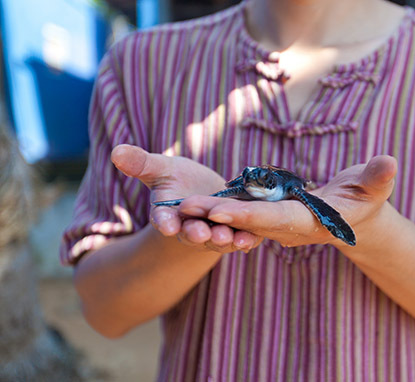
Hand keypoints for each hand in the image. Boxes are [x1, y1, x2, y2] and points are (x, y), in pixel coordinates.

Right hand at [110, 144, 261, 251]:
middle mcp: (189, 229)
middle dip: (195, 233)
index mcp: (168, 215)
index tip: (165, 224)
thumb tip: (116, 151)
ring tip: (226, 236)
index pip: (163, 219)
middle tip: (200, 232)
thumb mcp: (162, 169)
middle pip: (191, 233)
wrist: (207, 193)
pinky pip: (239, 239)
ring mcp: (212, 234)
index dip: (164, 221)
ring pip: (216, 239)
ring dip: (221, 239)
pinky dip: (245, 241)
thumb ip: (142, 163)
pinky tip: (251, 240)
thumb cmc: (179, 180)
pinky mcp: (234, 234)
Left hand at [177, 156, 396, 247]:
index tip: (219, 209)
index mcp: (310, 222)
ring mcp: (278, 224)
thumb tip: (389, 161)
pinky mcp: (272, 216)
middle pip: (248, 222)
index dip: (247, 214)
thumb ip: (378, 178)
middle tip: (182, 207)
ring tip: (178, 205)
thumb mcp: (375, 188)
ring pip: (240, 220)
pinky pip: (243, 214)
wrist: (358, 217)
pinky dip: (220, 210)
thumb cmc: (368, 200)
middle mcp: (288, 227)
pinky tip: (195, 202)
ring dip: (211, 215)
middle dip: (217, 216)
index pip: (275, 219)